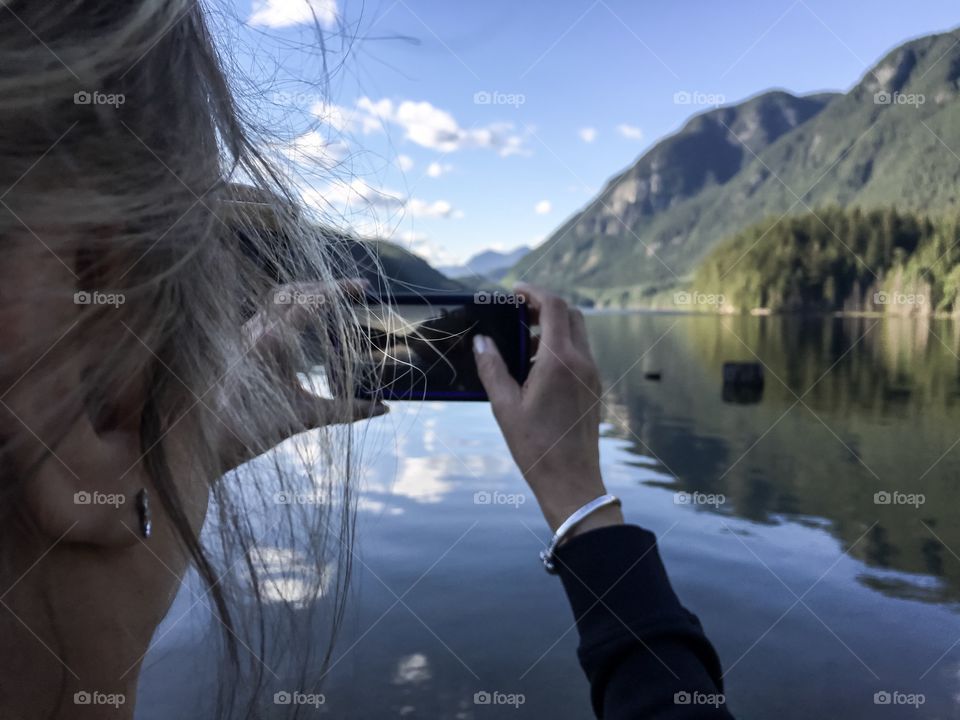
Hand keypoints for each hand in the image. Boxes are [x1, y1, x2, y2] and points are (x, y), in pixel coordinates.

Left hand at [216, 278, 386, 471]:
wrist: (208, 440)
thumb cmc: (255, 428)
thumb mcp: (306, 417)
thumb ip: (347, 411)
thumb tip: (384, 409)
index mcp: (274, 342)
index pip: (311, 301)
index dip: (339, 289)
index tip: (363, 287)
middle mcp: (256, 331)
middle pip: (292, 290)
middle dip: (322, 285)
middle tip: (347, 292)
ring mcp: (243, 335)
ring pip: (274, 298)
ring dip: (303, 293)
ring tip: (326, 301)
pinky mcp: (237, 343)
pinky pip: (264, 313)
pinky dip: (287, 309)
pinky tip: (299, 323)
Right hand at [473, 284, 622, 535]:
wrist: (572, 482)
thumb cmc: (536, 448)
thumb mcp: (505, 406)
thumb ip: (492, 368)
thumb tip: (481, 341)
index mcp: (559, 361)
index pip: (554, 306)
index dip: (534, 292)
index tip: (514, 292)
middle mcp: (582, 362)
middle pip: (570, 314)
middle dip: (544, 307)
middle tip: (517, 315)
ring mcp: (592, 375)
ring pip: (577, 334)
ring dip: (552, 329)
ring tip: (521, 347)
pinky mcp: (594, 388)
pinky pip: (580, 355)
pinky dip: (560, 349)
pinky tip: (536, 371)